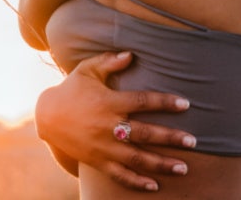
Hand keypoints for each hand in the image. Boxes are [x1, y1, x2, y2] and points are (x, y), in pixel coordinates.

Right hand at [35, 51, 197, 191]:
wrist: (47, 117)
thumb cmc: (72, 89)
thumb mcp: (87, 70)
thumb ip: (109, 61)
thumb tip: (131, 54)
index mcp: (109, 102)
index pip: (142, 101)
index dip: (164, 102)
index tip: (185, 104)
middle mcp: (108, 126)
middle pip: (145, 133)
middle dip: (170, 138)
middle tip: (193, 141)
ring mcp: (103, 147)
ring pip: (136, 158)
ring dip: (161, 164)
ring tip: (183, 168)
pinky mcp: (97, 161)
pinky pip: (119, 175)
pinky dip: (136, 182)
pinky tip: (154, 186)